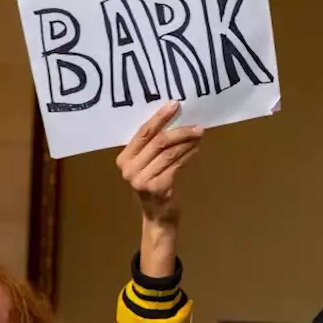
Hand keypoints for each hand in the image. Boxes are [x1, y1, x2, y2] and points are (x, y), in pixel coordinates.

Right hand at [116, 101, 204, 226]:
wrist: (157, 217)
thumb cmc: (154, 186)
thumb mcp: (147, 165)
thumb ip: (152, 147)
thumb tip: (175, 120)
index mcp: (123, 159)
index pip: (143, 133)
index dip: (160, 118)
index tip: (175, 105)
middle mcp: (129, 169)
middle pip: (158, 141)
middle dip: (179, 131)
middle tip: (197, 126)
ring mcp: (141, 180)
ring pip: (169, 153)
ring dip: (187, 143)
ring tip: (199, 136)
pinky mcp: (156, 188)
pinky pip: (175, 165)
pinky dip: (188, 156)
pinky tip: (196, 150)